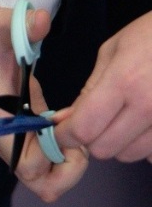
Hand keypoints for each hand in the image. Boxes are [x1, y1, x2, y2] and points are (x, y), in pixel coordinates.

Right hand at [0, 0, 86, 200]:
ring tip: (76, 132)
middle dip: (66, 170)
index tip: (68, 131)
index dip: (54, 158)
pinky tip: (67, 124)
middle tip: (80, 142)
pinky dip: (61, 149)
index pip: (24, 164)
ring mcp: (14, 134)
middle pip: (36, 179)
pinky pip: (43, 156)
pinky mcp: (23, 128)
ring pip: (40, 174)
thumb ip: (23, 24)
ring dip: (65, 162)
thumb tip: (42, 20)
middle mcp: (5, 134)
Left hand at [53, 10, 151, 161]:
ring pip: (130, 155)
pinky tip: (146, 124)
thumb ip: (89, 90)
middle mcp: (149, 106)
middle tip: (97, 121)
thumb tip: (64, 120)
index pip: (83, 129)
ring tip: (126, 118)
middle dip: (92, 139)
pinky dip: (146, 145)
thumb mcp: (113, 51)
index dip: (66, 135)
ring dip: (120, 143)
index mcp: (124, 82)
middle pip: (104, 149)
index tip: (64, 130)